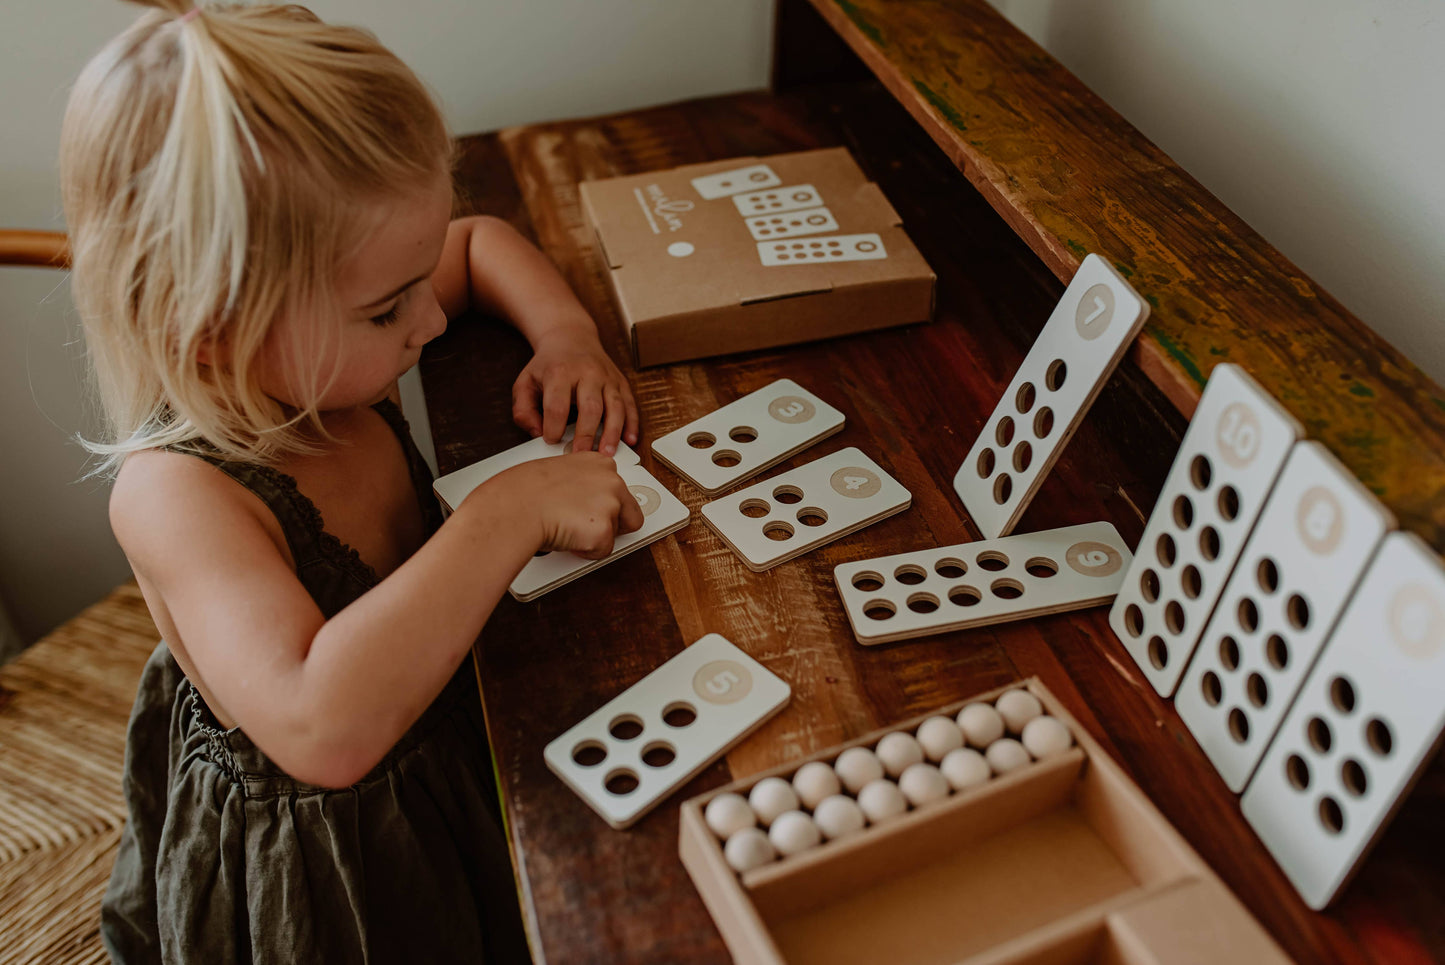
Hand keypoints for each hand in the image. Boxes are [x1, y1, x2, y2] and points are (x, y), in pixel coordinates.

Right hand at [492, 452, 644, 559]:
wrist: (514, 507)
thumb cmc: (522, 490)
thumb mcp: (555, 472)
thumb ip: (576, 482)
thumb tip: (577, 497)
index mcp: (598, 462)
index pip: (617, 488)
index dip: (602, 504)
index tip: (591, 510)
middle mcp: (611, 480)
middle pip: (630, 512)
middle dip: (612, 524)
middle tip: (585, 529)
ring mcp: (610, 505)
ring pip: (615, 533)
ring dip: (594, 537)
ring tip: (567, 530)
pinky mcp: (604, 531)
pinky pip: (602, 551)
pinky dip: (585, 551)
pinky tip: (565, 538)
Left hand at [511, 326, 639, 455]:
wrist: (571, 336)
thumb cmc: (549, 365)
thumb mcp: (525, 382)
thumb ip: (523, 410)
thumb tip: (537, 433)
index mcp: (560, 372)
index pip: (557, 405)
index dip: (553, 427)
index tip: (551, 441)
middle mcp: (587, 373)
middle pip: (590, 407)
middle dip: (586, 435)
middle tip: (581, 456)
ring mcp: (607, 377)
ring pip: (615, 406)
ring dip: (612, 432)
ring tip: (607, 453)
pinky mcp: (621, 382)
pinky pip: (630, 404)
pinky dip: (632, 423)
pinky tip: (630, 440)